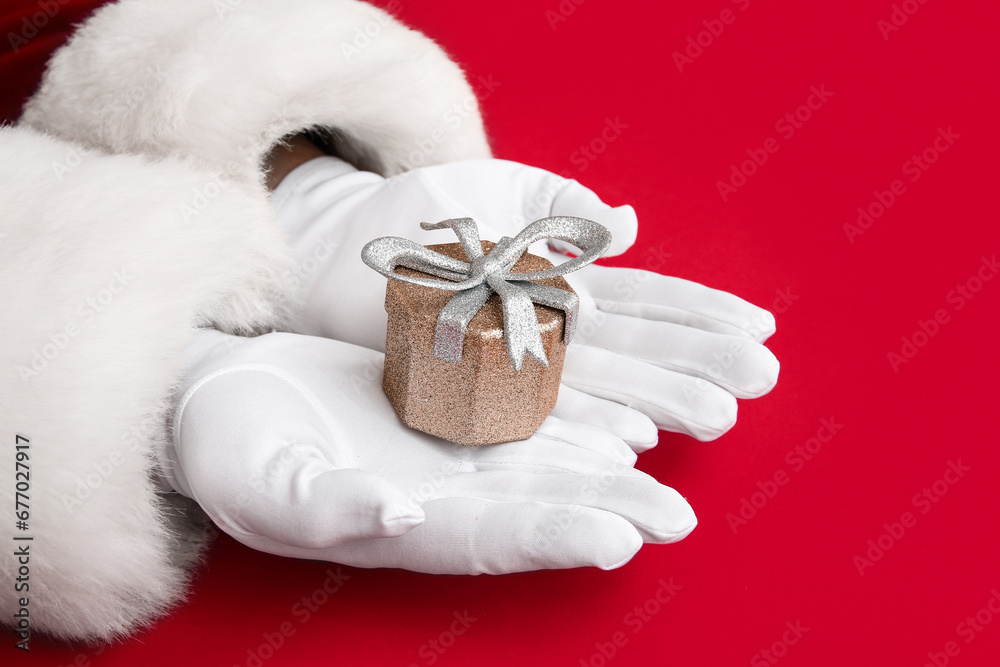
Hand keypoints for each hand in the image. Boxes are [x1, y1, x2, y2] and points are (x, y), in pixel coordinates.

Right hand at [162, 329, 696, 573]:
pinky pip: (521, 416)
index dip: (551, 539)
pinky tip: (622, 423)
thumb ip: (323, 508)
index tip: (616, 540)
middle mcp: (436, 498)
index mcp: (396, 527)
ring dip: (606, 472)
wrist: (229, 397)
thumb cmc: (229, 451)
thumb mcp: (262, 482)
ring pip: (541, 465)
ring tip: (668, 481)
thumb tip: (394, 514)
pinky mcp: (447, 411)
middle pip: (535, 507)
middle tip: (676, 518)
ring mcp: (446, 455)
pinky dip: (572, 421)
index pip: (487, 539)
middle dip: (605, 512)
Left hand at [270, 154, 778, 445]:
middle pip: (634, 353)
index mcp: (563, 284)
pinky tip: (630, 440)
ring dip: (658, 402)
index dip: (702, 315)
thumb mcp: (504, 188)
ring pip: (597, 389)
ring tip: (716, 414)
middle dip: (697, 364)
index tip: (762, 326)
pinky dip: (583, 426)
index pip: (647, 302)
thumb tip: (629, 224)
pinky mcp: (467, 393)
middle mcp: (548, 334)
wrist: (345, 244)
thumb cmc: (427, 206)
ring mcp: (512, 366)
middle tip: (760, 380)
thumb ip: (564, 207)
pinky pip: (532, 414)